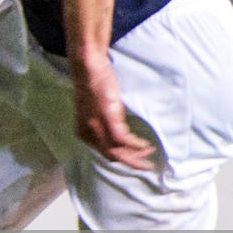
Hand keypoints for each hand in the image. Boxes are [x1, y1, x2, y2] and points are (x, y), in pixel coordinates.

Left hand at [71, 54, 158, 170]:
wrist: (88, 68)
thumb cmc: (92, 85)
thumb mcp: (92, 111)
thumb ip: (100, 124)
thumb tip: (115, 132)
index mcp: (84, 133)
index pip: (104, 153)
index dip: (122, 158)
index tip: (136, 158)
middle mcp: (88, 133)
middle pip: (112, 157)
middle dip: (132, 162)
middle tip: (147, 165)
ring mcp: (97, 127)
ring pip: (118, 152)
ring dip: (136, 156)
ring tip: (149, 153)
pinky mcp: (108, 118)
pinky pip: (123, 140)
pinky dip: (136, 145)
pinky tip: (145, 144)